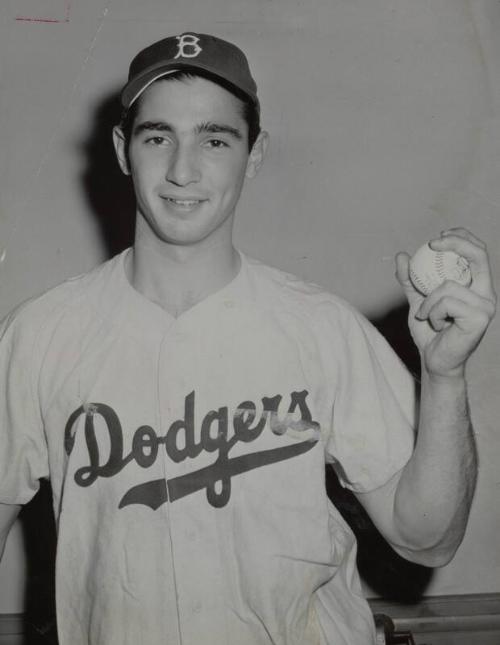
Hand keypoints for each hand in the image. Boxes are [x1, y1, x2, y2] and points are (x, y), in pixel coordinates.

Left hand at [395, 228, 495, 378]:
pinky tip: (437, 326)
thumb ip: (410, 280)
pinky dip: (433, 313)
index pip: (478, 253)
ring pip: (448, 286)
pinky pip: (446, 303)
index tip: (438, 237)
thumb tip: (402, 255)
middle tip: (433, 243)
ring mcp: (486, 306)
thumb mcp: (418, 301)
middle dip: (457, 243)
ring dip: (428, 302)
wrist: (434, 361)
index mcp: (477, 286)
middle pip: (478, 255)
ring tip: (428, 317)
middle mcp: (487, 294)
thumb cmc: (430, 332)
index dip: (462, 238)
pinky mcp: (480, 318)